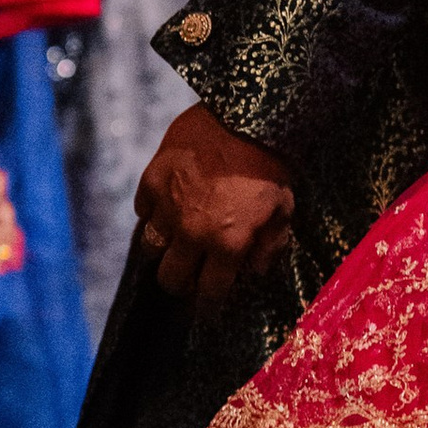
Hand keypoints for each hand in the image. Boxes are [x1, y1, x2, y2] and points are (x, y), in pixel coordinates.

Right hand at [135, 101, 293, 316]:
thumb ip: (269, 245)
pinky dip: (153, 214)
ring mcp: (167, 206)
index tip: (207, 312)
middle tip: (188, 280)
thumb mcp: (283, 208)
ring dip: (163, 251)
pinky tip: (167, 209)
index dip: (208, 308)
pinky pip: (143, 210)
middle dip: (180, 285)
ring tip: (175, 246)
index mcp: (227, 243)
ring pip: (150, 248)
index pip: (210, 293)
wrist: (245, 114)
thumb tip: (254, 271)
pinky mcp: (152, 180)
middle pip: (171, 279)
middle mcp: (192, 232)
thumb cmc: (271, 162)